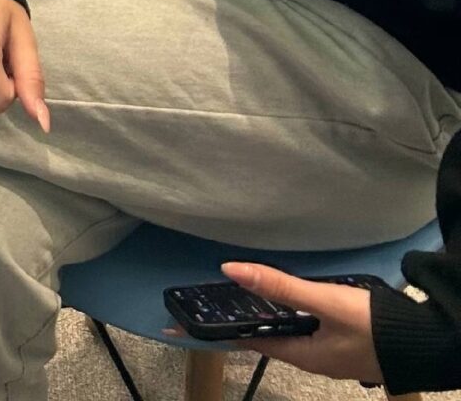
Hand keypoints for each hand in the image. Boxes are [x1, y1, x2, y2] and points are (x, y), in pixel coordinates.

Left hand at [216, 264, 382, 382]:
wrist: (424, 342)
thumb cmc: (373, 326)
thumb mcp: (324, 301)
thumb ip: (280, 287)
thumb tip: (231, 270)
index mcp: (306, 356)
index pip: (257, 342)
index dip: (231, 328)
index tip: (205, 315)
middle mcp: (316, 359)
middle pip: (275, 337)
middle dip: (252, 318)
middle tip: (226, 295)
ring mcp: (333, 352)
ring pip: (294, 332)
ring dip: (274, 314)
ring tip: (252, 292)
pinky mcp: (348, 343)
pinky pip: (312, 328)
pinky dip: (296, 314)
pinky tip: (293, 298)